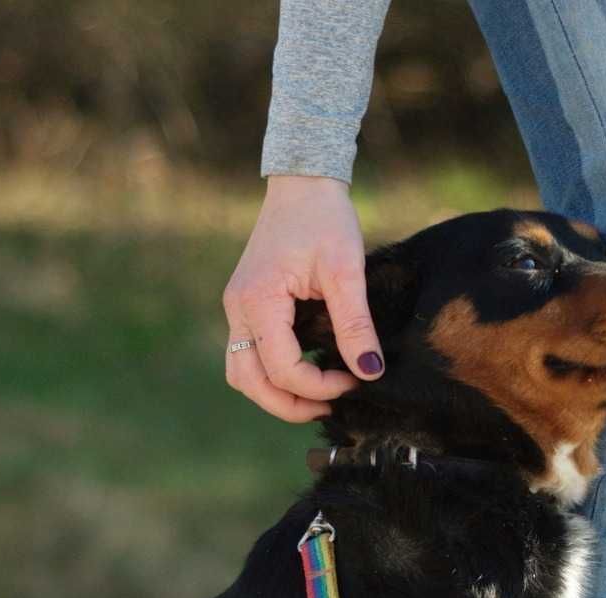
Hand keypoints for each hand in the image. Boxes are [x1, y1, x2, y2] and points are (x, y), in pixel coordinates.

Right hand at [222, 175, 384, 422]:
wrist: (303, 183)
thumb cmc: (325, 219)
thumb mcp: (346, 270)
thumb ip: (355, 324)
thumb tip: (369, 372)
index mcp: (259, 300)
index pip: (282, 368)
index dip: (319, 386)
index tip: (355, 379)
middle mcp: (237, 308)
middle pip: (250, 382)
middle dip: (290, 404)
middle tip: (331, 406)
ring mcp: (236, 308)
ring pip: (242, 374)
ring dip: (275, 394)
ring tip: (316, 396)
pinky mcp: (244, 306)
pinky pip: (248, 355)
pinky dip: (271, 374)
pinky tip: (306, 370)